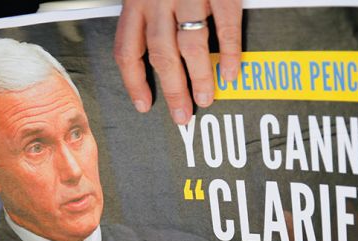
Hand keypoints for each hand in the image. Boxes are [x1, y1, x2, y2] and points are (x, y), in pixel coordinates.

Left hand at [114, 0, 241, 124]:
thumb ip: (151, 19)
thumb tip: (159, 61)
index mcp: (137, 2)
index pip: (127, 50)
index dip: (134, 83)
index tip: (144, 105)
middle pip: (161, 54)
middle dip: (173, 89)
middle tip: (182, 113)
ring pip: (190, 45)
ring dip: (199, 77)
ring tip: (205, 98)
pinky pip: (225, 26)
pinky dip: (229, 53)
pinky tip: (229, 72)